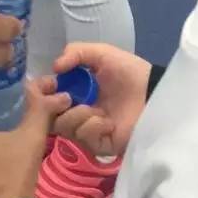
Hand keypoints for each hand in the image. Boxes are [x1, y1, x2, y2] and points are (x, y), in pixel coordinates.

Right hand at [49, 42, 152, 158]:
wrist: (152, 92)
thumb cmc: (128, 72)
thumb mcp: (102, 54)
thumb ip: (76, 52)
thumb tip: (54, 67)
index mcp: (77, 92)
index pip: (50, 99)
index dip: (45, 94)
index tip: (51, 85)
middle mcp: (79, 112)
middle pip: (52, 117)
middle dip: (57, 107)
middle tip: (70, 98)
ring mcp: (89, 130)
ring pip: (66, 128)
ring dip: (78, 116)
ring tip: (96, 110)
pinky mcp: (101, 145)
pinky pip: (85, 138)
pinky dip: (94, 127)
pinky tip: (108, 121)